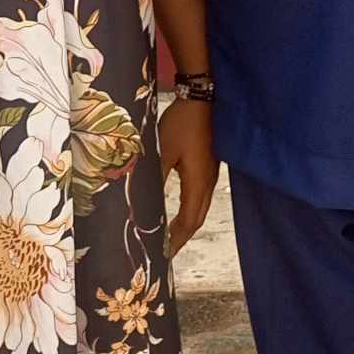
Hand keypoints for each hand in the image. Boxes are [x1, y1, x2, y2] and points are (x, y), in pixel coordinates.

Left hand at [160, 97, 218, 254]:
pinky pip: (201, 196)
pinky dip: (190, 210)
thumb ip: (154, 177)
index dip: (177, 240)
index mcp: (198, 183)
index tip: (164, 255)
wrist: (202, 98)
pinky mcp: (209, 165)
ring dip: (187, 224)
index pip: (189, 221)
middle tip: (166, 252)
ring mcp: (211, 174)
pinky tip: (178, 208)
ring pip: (200, 208)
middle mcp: (208, 182)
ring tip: (170, 236)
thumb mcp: (163, 151)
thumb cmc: (183, 124)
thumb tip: (142, 202)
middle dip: (182, 237)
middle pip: (197, 219)